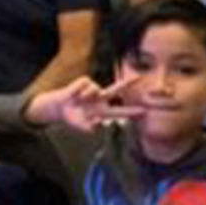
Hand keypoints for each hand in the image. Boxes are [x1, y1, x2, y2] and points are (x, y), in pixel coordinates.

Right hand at [25, 74, 144, 130]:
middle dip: (129, 83)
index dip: (132, 112)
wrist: (60, 108)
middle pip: (117, 89)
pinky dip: (78, 91)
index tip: (145, 112)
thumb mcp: (83, 127)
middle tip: (142, 77)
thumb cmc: (74, 119)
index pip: (120, 112)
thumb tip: (99, 123)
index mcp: (103, 112)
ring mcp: (94, 89)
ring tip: (78, 102)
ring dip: (86, 96)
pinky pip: (85, 86)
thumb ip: (92, 128)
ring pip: (95, 89)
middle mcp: (101, 98)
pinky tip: (74, 95)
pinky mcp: (85, 82)